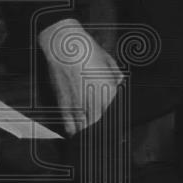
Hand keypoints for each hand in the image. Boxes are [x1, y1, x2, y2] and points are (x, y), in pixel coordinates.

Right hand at [39, 18, 123, 134]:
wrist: (64, 45)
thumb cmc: (87, 50)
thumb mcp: (109, 60)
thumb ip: (116, 75)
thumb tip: (119, 82)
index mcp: (110, 92)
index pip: (115, 114)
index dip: (113, 120)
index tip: (113, 123)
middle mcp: (95, 102)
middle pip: (100, 125)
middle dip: (101, 130)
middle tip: (101, 134)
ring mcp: (79, 105)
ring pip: (85, 127)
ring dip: (87, 132)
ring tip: (88, 137)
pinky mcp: (64, 104)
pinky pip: (69, 124)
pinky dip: (72, 130)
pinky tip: (75, 133)